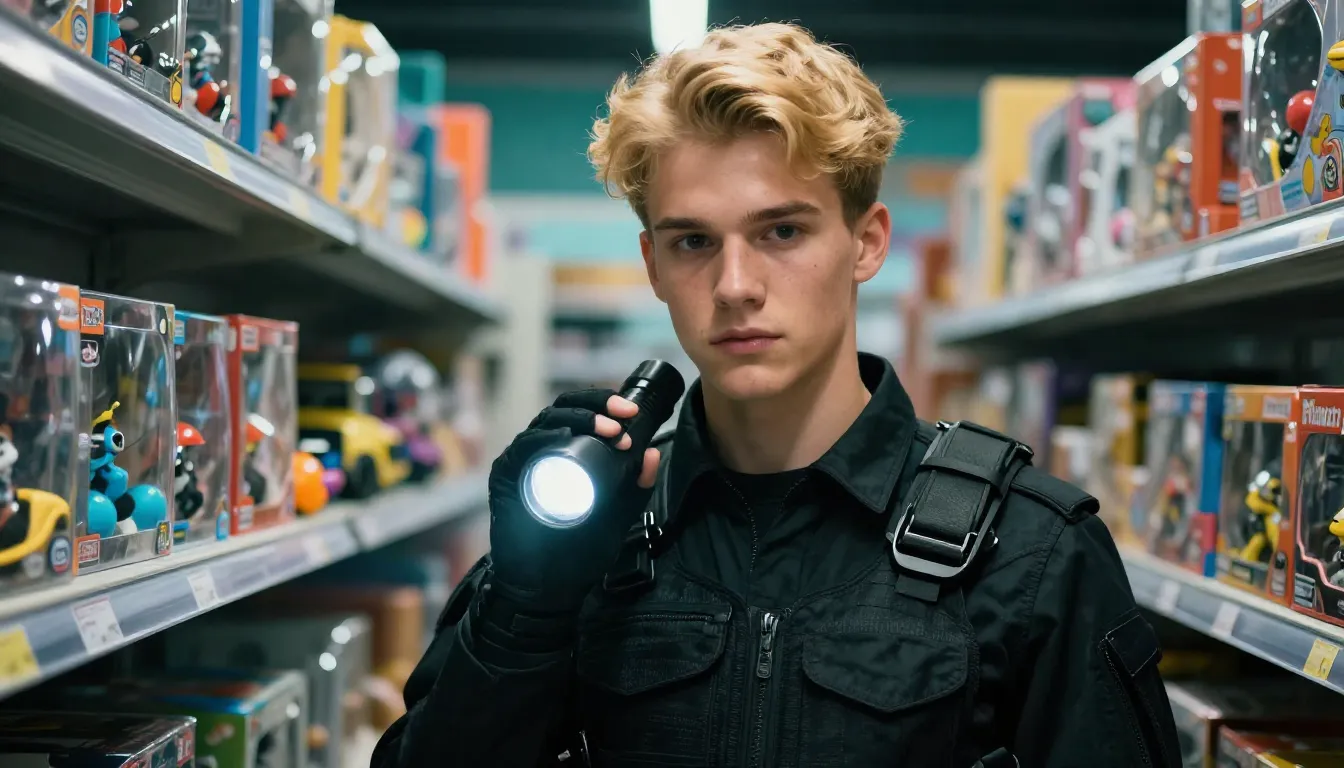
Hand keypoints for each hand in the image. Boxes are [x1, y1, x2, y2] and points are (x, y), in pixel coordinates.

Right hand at [486, 388, 660, 612]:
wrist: (549, 587)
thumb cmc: (578, 551)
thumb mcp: (618, 515)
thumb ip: (635, 487)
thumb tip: (651, 452)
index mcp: (566, 453)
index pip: (582, 414)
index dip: (605, 405)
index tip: (633, 412)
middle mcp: (542, 450)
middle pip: (564, 408)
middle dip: (596, 404)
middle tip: (624, 414)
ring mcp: (522, 461)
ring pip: (546, 421)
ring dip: (580, 419)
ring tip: (608, 429)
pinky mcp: (505, 476)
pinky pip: (522, 449)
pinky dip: (544, 439)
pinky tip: (564, 438)